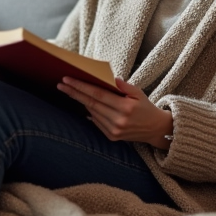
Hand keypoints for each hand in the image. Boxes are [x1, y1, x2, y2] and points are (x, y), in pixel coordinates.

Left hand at [57, 77, 173, 147]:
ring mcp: (114, 130)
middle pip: (91, 103)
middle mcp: (118, 120)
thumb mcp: (139, 93)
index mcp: (125, 107)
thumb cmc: (146, 107)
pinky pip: (96, 122)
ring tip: (70, 91)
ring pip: (91, 112)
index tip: (68, 79)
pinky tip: (84, 104)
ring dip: (80, 101)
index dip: (81, 86)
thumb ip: (125, 86)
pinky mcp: (112, 137)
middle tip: (61, 84)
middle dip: (74, 93)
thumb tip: (111, 78)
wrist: (155, 129)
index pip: (98, 94)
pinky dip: (90, 112)